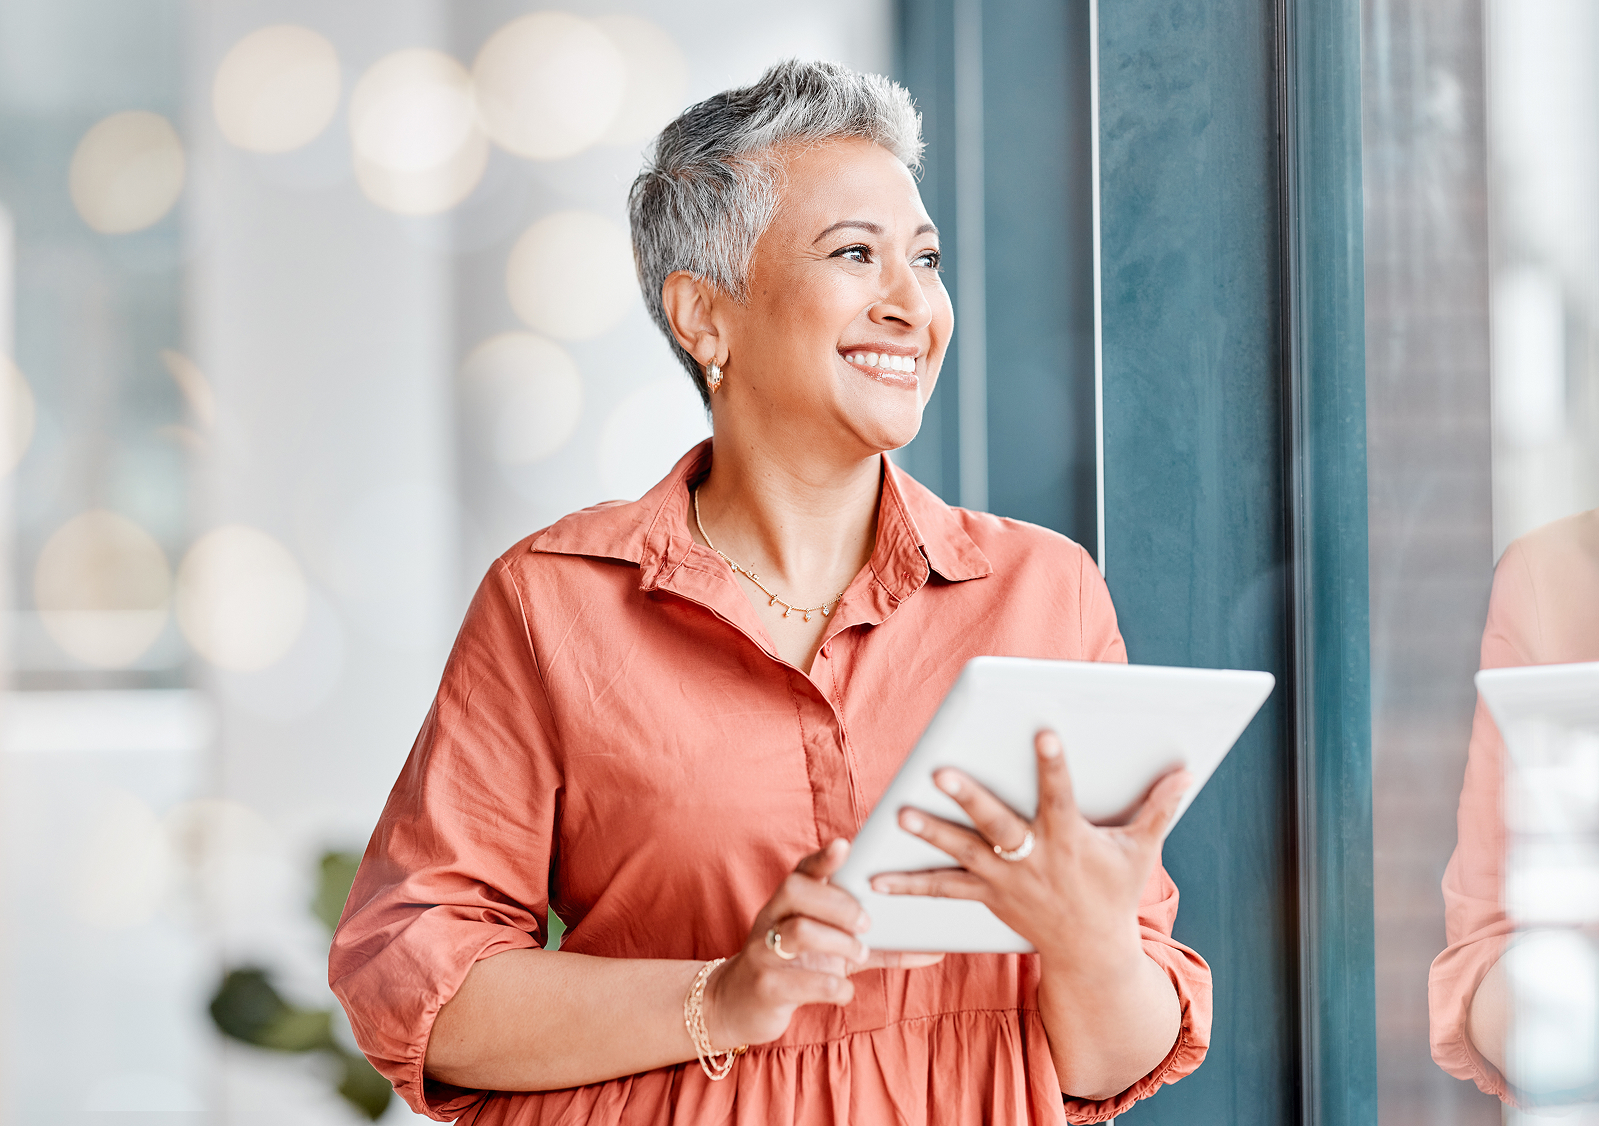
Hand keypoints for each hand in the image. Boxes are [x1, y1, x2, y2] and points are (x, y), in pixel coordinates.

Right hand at [704, 839, 943, 1048]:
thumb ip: (882, 946)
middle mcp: (772, 919)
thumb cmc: (798, 968)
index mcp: (790, 903)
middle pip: (796, 890)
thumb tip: (937, 949)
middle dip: (836, 903)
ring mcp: (764, 951)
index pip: (804, 869)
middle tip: (866, 923)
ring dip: (836, 941)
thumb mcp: (837, 952)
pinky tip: (844, 989)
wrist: (741, 1005)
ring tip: (858, 952)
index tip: (846, 844)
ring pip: (796, 931)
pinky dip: (829, 985)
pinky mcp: (764, 986)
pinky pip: (796, 981)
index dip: (824, 856)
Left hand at [868, 730, 1190, 964]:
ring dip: (931, 834)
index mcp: (1069, 841)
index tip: (1042, 734)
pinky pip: (942, 889)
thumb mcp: (1141, 852)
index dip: (1052, 766)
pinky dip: (908, 883)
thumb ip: (1159, 808)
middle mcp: (1032, 859)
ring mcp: (1004, 879)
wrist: (1091, 955)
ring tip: (899, 813)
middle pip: (998, 824)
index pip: (1060, 796)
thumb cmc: (1114, 893)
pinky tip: (874, 875)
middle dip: (969, 799)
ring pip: (962, 853)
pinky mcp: (985, 895)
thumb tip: (1186, 771)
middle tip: (940, 771)